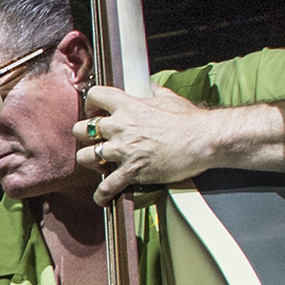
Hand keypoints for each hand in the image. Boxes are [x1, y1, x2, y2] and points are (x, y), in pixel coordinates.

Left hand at [75, 84, 228, 204]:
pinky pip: (106, 186)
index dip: (91, 103)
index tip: (94, 110)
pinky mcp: (132, 171)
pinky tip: (102, 198)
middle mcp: (120, 127)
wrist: (202, 140)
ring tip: (98, 164)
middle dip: (84, 135)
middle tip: (94, 140)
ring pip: (86, 157)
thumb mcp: (170, 98)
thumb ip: (155, 92)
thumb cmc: (190, 120)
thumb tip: (151, 86)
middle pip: (81, 129)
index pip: (95, 95)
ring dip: (90, 162)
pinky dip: (102, 195)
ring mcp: (123, 150)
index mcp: (128, 105)